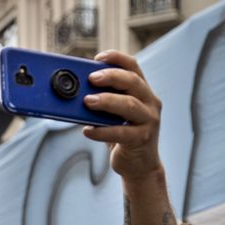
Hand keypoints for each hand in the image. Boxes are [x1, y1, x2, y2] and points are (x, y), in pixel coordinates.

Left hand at [82, 50, 162, 180]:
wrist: (139, 165)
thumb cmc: (122, 136)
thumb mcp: (113, 115)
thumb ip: (102, 103)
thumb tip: (74, 93)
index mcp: (142, 92)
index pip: (133, 67)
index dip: (116, 58)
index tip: (97, 58)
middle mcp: (149, 102)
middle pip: (132, 81)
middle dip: (110, 77)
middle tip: (90, 78)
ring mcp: (149, 120)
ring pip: (129, 105)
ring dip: (106, 101)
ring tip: (87, 101)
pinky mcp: (142, 139)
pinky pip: (120, 132)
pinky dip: (101, 131)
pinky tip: (87, 131)